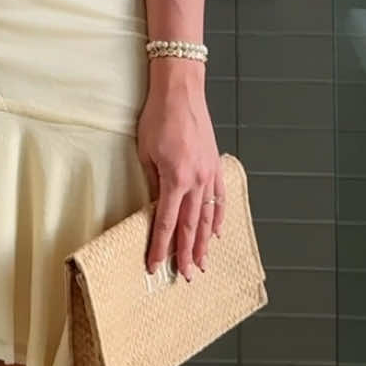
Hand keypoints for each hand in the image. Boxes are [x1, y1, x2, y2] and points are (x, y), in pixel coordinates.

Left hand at [136, 80, 224, 277]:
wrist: (181, 90)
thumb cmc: (158, 116)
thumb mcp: (146, 151)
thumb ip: (153, 182)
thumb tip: (155, 206)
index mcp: (175, 179)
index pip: (165, 223)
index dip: (160, 248)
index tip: (155, 266)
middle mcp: (195, 181)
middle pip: (190, 227)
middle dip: (186, 254)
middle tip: (185, 276)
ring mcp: (209, 174)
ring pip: (207, 217)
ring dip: (204, 243)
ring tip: (203, 264)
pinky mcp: (216, 165)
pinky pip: (219, 198)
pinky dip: (219, 217)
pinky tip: (217, 233)